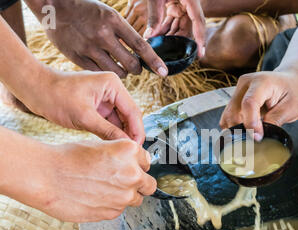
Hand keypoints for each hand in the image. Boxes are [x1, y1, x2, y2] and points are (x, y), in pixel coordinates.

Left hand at [25, 69, 145, 142]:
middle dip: (130, 133)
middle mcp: (112, 89)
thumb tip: (125, 144)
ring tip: (122, 150)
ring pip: (120, 120)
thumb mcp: (83, 117)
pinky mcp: (97, 107)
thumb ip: (107, 131)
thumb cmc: (54, 95)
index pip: (133, 110)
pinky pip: (110, 121)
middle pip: (129, 115)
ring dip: (121, 134)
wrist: (33, 90)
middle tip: (131, 151)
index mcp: (112, 84)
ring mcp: (105, 98)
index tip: (137, 147)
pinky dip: (111, 132)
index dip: (137, 130)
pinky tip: (112, 144)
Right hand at [27, 0, 167, 76]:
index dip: (154, 61)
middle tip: (135, 67)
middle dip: (137, 69)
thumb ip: (124, 32)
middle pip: (131, 64)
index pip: (140, 45)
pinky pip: (100, 73)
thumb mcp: (108, 14)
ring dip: (124, 73)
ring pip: (117, 72)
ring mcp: (89, 48)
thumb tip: (141, 53)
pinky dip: (107, 73)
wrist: (53, 6)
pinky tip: (105, 66)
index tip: (164, 72)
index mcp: (113, 20)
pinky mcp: (77, 58)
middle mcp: (102, 35)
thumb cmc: (86, 10)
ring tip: (120, 66)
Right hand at [39, 139, 155, 221]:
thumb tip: (134, 165)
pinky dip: (111, 205)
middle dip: (139, 183)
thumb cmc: (68, 158)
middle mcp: (132, 173)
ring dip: (126, 196)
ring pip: (136, 199)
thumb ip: (123, 157)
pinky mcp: (113, 212)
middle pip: (149, 184)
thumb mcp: (101, 146)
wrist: (46, 176)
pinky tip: (95, 197)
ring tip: (104, 189)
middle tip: (123, 181)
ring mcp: (124, 195)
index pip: (147, 161)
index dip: (137, 165)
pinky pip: (120, 209)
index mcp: (130, 151)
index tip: (130, 167)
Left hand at [144, 0, 205, 56]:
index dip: (200, 39)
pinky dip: (165, 29)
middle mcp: (190, 3)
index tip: (201, 54)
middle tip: (170, 54)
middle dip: (179, 40)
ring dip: (170, 36)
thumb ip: (154, 15)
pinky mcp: (175, 5)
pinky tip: (157, 37)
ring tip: (159, 46)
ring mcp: (183, 5)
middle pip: (189, 27)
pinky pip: (173, 21)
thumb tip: (149, 37)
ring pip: (180, 26)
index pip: (199, 22)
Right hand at [219, 71, 297, 140]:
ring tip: (249, 140)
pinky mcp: (233, 99)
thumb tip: (258, 135)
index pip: (249, 103)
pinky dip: (232, 128)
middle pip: (234, 111)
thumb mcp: (292, 107)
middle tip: (254, 143)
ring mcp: (237, 91)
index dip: (250, 123)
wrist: (288, 80)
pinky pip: (227, 117)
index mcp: (262, 82)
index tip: (257, 137)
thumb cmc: (292, 92)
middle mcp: (245, 84)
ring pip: (228, 116)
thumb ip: (275, 120)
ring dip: (236, 131)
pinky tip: (243, 135)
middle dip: (242, 131)